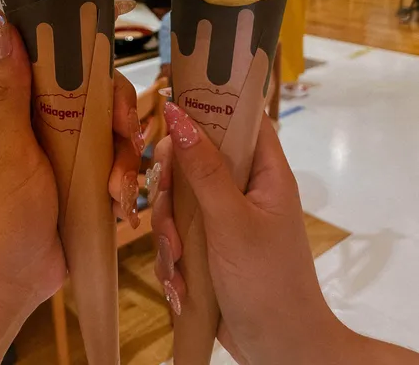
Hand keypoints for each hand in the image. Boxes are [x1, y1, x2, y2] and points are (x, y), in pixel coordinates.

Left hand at [0, 6, 141, 319]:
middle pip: (94, 93)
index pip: (57, 61)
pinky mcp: (84, 175)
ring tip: (117, 188)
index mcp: (15, 104)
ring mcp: (65, 148)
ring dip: (122, 156)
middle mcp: (42, 119)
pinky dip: (123, 178)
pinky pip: (115, 161)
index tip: (109, 82)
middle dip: (117, 115)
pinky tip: (120, 201)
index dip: (88, 61)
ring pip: (111, 127)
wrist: (10, 282)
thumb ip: (11, 89)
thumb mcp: (6, 149)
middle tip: (125, 136)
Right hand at [152, 108, 353, 364]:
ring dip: (169, 227)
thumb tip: (177, 113)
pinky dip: (172, 253)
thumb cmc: (267, 282)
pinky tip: (178, 280)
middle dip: (173, 183)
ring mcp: (226, 217)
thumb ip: (203, 167)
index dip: (209, 106)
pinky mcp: (211, 244)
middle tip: (166, 203)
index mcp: (265, 172)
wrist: (280, 352)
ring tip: (177, 258)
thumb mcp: (230, 221)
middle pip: (197, 156)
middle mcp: (246, 187)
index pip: (241, 118)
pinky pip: (179, 230)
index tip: (173, 110)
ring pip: (180, 196)